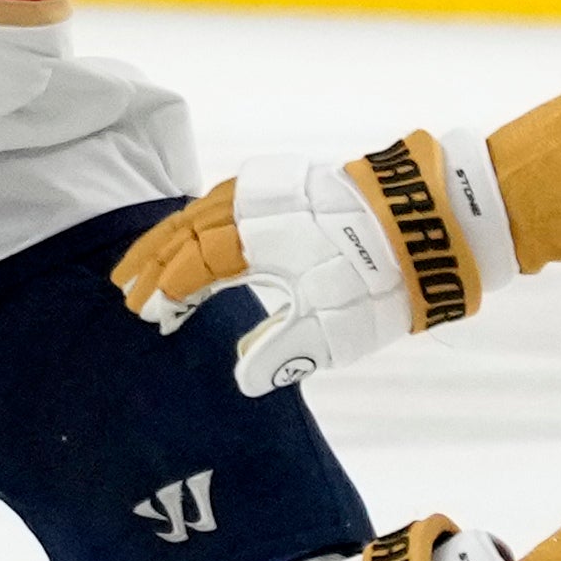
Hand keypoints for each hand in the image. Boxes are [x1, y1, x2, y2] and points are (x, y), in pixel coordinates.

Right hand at [110, 131, 504, 395]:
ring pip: (206, 208)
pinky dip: (204, 215)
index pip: (192, 267)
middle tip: (123, 288)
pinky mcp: (299, 184)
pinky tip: (202, 228)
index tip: (148, 318)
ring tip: (150, 259)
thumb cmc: (380, 281)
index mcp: (254, 240)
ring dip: (174, 235)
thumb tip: (243, 375)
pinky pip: (232, 196)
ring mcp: (279, 190)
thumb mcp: (328, 333)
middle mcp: (257, 207)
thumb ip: (277, 353)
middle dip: (152, 260)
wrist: (437, 225)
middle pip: (187, 230)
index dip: (166, 293)